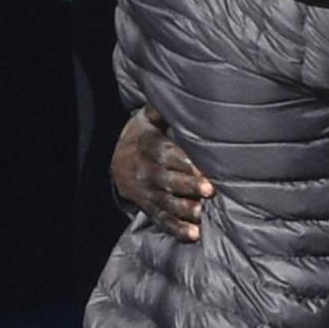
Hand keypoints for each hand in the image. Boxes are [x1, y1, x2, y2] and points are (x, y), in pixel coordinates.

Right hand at [111, 107, 212, 240]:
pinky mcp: (151, 209)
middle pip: (168, 180)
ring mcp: (148, 193)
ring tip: (202, 214)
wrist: (118, 163)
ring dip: (185, 210)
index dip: (185, 162)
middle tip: (210, 190)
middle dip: (189, 186)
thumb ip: (162, 111)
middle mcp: (146, 172)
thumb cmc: (145, 137)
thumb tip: (172, 91)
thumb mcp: (149, 120)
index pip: (167, 155)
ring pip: (167, 203)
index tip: (204, 167)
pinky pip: (164, 221)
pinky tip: (194, 235)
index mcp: (148, 148)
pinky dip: (178, 229)